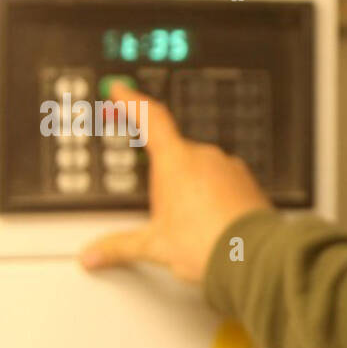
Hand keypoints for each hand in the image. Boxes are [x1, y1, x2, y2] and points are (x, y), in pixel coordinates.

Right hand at [79, 81, 271, 282]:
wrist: (253, 257)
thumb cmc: (207, 244)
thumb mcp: (155, 246)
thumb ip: (119, 247)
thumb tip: (93, 254)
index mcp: (175, 160)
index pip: (149, 117)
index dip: (133, 101)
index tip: (122, 90)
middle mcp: (204, 156)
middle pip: (175, 152)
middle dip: (165, 175)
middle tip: (161, 205)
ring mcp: (229, 168)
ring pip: (202, 168)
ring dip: (191, 186)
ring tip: (189, 222)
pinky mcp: (248, 183)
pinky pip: (224, 181)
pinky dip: (214, 194)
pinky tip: (211, 220)